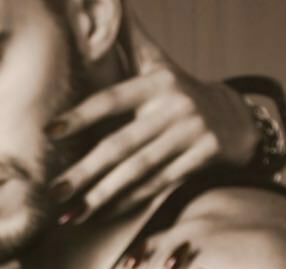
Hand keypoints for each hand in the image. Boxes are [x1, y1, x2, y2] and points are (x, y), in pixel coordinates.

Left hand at [47, 24, 258, 225]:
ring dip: (103, 195)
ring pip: (139, 169)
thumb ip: (127, 37)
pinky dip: (130, 200)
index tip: (50, 131)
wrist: (235, 117)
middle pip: (121, 144)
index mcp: (156, 82)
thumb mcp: (157, 61)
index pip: (111, 100)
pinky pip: (159, 184)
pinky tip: (103, 213)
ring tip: (72, 214)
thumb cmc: (179, 89)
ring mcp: (190, 134)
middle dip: (85, 171)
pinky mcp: (203, 158)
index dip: (81, 115)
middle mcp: (174, 107)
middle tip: (54, 192)